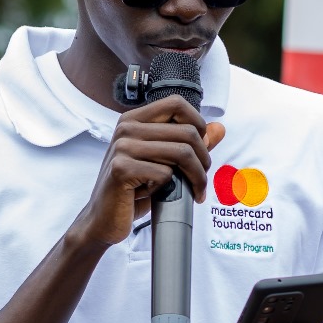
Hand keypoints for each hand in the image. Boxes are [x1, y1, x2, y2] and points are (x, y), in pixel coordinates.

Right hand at [73, 101, 226, 250]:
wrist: (104, 219)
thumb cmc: (133, 191)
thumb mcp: (163, 163)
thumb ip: (190, 144)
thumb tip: (219, 127)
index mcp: (134, 120)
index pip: (177, 103)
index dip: (198, 124)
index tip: (202, 150)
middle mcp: (126, 128)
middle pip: (186, 132)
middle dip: (204, 160)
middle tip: (202, 181)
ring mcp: (122, 147)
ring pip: (181, 153)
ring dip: (195, 177)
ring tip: (194, 191)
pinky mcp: (121, 169)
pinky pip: (164, 174)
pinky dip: (167, 188)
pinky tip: (155, 194)